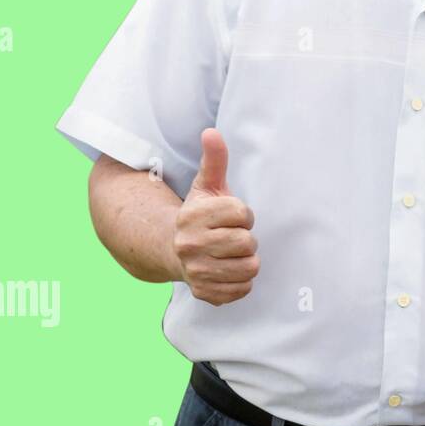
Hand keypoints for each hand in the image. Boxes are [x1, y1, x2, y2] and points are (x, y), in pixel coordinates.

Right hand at [172, 128, 259, 304]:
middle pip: (247, 241)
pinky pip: (243, 289)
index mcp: (192, 216)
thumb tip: (211, 132)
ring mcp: (195, 271)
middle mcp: (189, 245)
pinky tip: (228, 271)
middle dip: (246, 238)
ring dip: (247, 260)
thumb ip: (214, 160)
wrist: (174, 251)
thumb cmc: (200, 216)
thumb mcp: (207, 186)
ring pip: (249, 267)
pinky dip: (241, 282)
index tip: (232, 216)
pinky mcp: (204, 293)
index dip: (244, 214)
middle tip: (231, 236)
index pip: (242, 212)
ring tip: (231, 253)